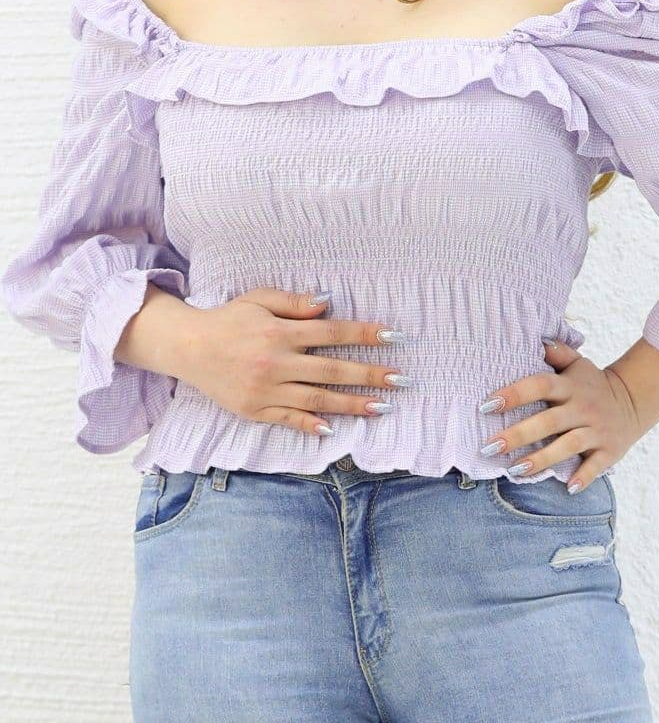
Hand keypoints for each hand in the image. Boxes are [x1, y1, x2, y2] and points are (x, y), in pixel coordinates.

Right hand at [179, 287, 411, 436]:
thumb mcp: (259, 299)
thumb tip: (328, 302)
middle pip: (331, 370)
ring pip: (316, 399)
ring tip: (381, 407)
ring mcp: (265, 390)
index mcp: (279, 333)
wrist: (189, 347)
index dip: (364, 334)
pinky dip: (311, 424)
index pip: (331, 333)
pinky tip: (334, 429)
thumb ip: (294, 302)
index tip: (393, 336)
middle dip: (369, 375)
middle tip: (400, 379)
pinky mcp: (254, 410)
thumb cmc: (229, 319)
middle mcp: (275, 363)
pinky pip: (288, 419)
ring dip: (351, 404)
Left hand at [477, 339, 643, 490]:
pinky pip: (596, 465)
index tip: (486, 405)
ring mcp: (597, 430)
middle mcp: (582, 407)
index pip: (539, 385)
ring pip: (568, 445)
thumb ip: (555, 352)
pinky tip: (567, 488)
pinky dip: (583, 477)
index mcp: (570, 386)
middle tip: (490, 446)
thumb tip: (533, 338)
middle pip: (548, 421)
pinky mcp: (609, 450)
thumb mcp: (577, 362)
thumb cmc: (592, 383)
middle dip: (518, 434)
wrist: (634, 400)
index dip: (514, 394)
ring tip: (514, 470)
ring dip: (541, 459)